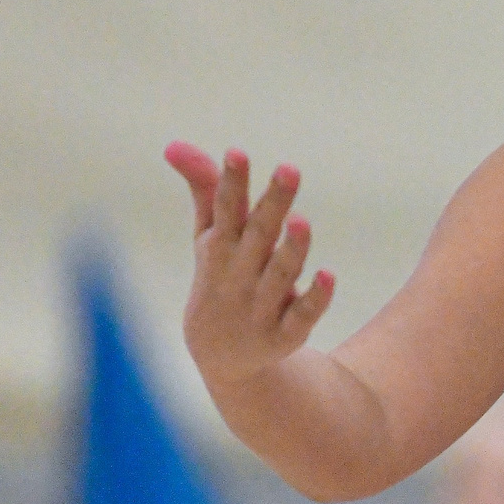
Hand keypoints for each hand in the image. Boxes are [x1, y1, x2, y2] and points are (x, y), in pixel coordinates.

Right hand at [164, 141, 335, 387]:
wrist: (223, 359)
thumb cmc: (221, 279)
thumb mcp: (211, 237)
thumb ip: (206, 190)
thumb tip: (174, 144)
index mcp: (222, 248)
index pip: (225, 211)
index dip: (231, 182)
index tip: (236, 152)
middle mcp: (239, 276)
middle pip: (259, 236)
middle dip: (273, 203)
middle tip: (289, 168)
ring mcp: (261, 307)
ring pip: (279, 275)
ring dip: (291, 250)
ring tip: (302, 220)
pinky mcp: (285, 334)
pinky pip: (302, 315)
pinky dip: (314, 298)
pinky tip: (328, 276)